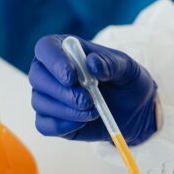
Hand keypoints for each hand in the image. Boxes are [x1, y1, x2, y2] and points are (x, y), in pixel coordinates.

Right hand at [28, 35, 157, 144]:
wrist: (135, 110)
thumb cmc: (127, 81)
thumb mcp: (128, 68)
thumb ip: (111, 63)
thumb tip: (92, 64)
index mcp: (66, 50)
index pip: (46, 48)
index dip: (54, 61)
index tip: (72, 76)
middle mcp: (51, 71)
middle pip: (37, 77)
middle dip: (61, 92)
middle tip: (87, 101)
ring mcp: (48, 96)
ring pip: (40, 102)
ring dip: (67, 110)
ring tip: (93, 111)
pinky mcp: (52, 119)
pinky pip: (44, 125)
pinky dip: (63, 126)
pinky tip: (83, 122)